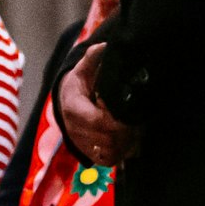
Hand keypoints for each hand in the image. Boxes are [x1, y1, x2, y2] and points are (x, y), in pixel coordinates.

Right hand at [59, 45, 137, 165]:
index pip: (99, 121)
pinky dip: (121, 152)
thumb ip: (92, 59)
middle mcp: (75, 130)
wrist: (66, 105)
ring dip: (126, 142)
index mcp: (73, 108)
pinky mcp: (89, 154)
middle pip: (108, 138)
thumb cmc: (78, 86)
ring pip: (110, 151)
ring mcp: (82, 144)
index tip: (128, 108)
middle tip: (138, 119)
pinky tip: (129, 140)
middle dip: (126, 131)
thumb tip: (103, 46)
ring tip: (135, 128)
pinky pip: (108, 159)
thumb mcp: (82, 70)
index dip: (117, 118)